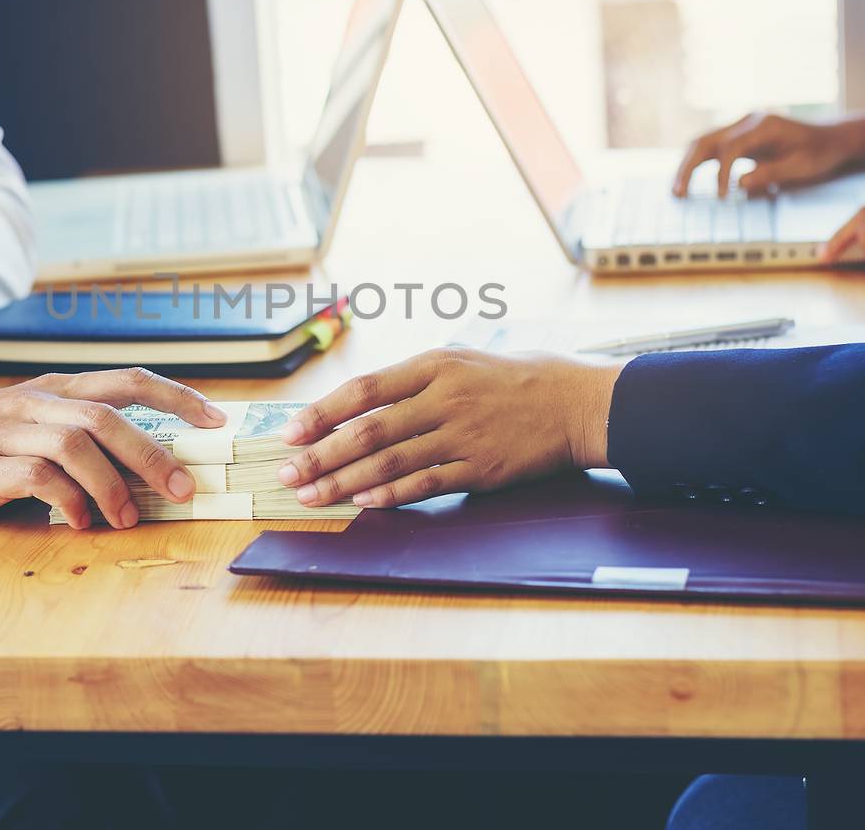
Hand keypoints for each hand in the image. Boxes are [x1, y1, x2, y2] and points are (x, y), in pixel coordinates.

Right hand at [0, 367, 228, 528]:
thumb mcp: (28, 427)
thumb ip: (78, 441)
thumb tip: (145, 472)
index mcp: (54, 391)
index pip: (128, 381)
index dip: (177, 397)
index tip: (217, 419)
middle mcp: (37, 403)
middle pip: (109, 416)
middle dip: (154, 453)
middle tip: (184, 488)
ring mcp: (9, 431)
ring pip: (78, 443)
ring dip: (113, 484)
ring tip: (129, 518)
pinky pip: (39, 476)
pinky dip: (69, 501)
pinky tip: (80, 523)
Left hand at [274, 348, 620, 508]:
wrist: (576, 404)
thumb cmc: (515, 380)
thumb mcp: (463, 360)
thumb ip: (414, 381)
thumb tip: (357, 405)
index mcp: (435, 365)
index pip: (363, 389)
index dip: (322, 413)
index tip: (290, 432)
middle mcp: (444, 398)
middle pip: (368, 429)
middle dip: (321, 453)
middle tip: (289, 473)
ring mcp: (462, 434)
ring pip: (390, 461)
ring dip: (345, 481)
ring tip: (313, 495)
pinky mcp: (480, 468)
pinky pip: (426, 483)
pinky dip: (391, 495)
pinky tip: (364, 503)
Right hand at [673, 112, 855, 197]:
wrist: (830, 138)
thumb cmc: (819, 152)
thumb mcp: (801, 166)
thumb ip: (770, 173)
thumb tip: (738, 184)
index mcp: (764, 125)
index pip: (731, 148)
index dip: (721, 173)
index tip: (722, 197)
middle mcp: (747, 121)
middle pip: (706, 140)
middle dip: (688, 167)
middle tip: (677, 192)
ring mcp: (741, 126)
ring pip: (703, 141)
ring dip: (687, 164)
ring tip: (677, 189)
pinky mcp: (739, 135)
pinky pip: (712, 147)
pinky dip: (697, 162)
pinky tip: (688, 179)